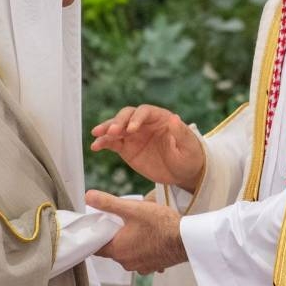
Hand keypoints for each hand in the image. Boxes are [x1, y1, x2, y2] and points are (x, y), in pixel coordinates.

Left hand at [86, 190, 186, 274]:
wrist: (186, 239)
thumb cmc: (162, 225)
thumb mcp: (132, 208)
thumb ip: (108, 203)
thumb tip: (89, 196)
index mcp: (118, 250)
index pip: (96, 247)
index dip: (96, 235)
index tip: (99, 225)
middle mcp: (127, 262)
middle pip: (112, 249)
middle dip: (115, 236)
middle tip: (121, 222)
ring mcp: (141, 266)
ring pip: (128, 254)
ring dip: (130, 243)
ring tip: (139, 228)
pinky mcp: (154, 266)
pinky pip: (143, 258)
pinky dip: (144, 249)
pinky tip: (151, 238)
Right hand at [90, 105, 204, 191]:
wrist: (183, 172)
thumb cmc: (189, 156)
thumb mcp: (189, 147)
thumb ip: (181, 134)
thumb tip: (175, 118)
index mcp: (160, 118)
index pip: (145, 112)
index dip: (137, 118)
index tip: (131, 130)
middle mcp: (144, 123)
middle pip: (127, 116)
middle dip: (118, 122)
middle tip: (112, 132)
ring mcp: (134, 135)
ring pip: (116, 127)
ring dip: (106, 129)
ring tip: (96, 135)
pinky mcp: (126, 148)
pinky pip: (112, 143)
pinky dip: (103, 143)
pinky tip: (95, 146)